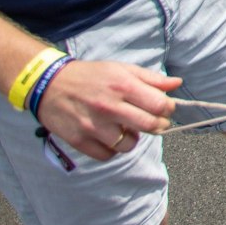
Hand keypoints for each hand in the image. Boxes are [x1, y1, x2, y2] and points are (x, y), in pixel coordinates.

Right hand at [36, 59, 179, 162]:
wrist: (48, 84)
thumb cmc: (90, 76)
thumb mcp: (121, 69)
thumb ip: (151, 78)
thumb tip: (177, 84)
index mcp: (123, 86)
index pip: (160, 105)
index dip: (168, 109)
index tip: (165, 109)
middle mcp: (109, 106)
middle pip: (150, 126)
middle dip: (158, 126)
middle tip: (153, 123)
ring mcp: (94, 125)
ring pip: (129, 145)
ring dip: (132, 139)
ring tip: (124, 128)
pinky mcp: (79, 140)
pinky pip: (107, 155)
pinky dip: (111, 149)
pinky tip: (107, 136)